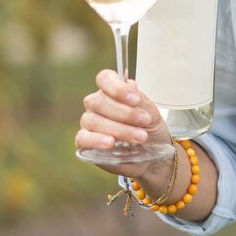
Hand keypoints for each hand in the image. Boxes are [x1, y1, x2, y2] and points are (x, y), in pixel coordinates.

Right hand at [76, 70, 176, 185]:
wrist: (153, 156)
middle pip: (99, 101)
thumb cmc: (149, 130)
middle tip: (145, 121)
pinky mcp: (85, 143)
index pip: (104, 79)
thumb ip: (140, 102)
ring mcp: (89, 123)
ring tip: (140, 137)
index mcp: (112, 92)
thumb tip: (130, 85)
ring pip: (93, 120)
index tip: (135, 99)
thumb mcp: (152, 114)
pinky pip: (83, 138)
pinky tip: (111, 142)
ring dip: (119, 129)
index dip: (117, 87)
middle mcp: (97, 105)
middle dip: (124, 112)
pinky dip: (96, 140)